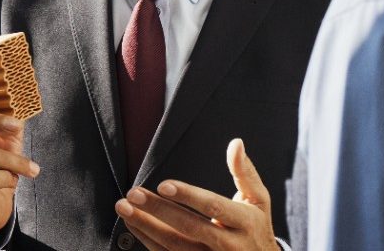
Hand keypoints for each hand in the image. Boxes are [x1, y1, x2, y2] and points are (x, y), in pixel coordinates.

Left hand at [115, 138, 277, 250]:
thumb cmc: (256, 228)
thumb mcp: (258, 200)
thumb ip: (245, 172)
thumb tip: (236, 143)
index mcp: (245, 222)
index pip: (213, 207)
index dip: (188, 196)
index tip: (163, 185)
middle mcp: (229, 245)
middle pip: (189, 227)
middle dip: (158, 210)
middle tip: (132, 195)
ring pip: (175, 246)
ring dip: (146, 227)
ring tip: (124, 208)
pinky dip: (147, 240)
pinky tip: (133, 224)